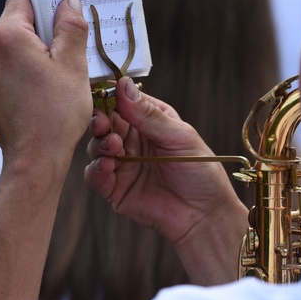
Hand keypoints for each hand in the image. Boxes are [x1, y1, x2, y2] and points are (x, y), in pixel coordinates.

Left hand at [0, 0, 91, 171]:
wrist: (34, 160)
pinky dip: (13, 80)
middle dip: (38, 37)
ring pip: (6, 53)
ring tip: (47, 83)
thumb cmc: (57, 113)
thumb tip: (68, 2)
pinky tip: (31, 97)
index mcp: (6, 36)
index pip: (23, 0)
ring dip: (25, 59)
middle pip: (14, 28)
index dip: (45, 5)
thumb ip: (71, 26)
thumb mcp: (74, 64)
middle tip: (62, 58)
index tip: (62, 20)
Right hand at [84, 76, 244, 248]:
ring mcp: (122, 163)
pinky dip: (96, 169)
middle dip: (98, 120)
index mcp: (148, 120)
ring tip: (113, 147)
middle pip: (103, 122)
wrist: (204, 214)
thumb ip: (149, 114)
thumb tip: (123, 85)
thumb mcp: (179, 136)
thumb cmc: (200, 170)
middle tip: (103, 124)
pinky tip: (107, 167)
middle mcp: (132, 139)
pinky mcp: (115, 188)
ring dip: (99, 144)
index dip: (108, 96)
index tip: (99, 93)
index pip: (122, 101)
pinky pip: (95, 175)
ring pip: (95, 146)